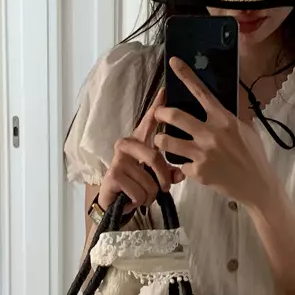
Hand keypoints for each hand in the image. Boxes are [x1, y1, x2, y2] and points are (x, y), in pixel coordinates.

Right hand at [98, 89, 183, 211]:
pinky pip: (139, 191)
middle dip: (163, 177)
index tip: (165, 90)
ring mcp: (118, 159)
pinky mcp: (113, 174)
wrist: (115, 203)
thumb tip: (181, 173)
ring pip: (149, 180)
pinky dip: (140, 200)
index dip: (157, 107)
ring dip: (150, 194)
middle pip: (155, 157)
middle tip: (164, 188)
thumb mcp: (157, 177)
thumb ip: (171, 173)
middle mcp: (126, 145)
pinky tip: (132, 199)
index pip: (149, 121)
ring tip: (143, 195)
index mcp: (139, 142)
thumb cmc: (138, 185)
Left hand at [153, 57, 280, 208]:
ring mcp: (203, 154)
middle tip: (158, 114)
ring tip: (162, 141)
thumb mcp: (247, 129)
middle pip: (174, 116)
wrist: (257, 186)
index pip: (201, 92)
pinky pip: (179, 164)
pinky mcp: (198, 172)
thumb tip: (223, 98)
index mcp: (224, 119)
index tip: (173, 62)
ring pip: (167, 141)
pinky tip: (188, 167)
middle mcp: (211, 134)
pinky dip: (181, 165)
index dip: (185, 75)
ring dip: (160, 140)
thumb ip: (232, 114)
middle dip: (160, 113)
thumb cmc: (253, 155)